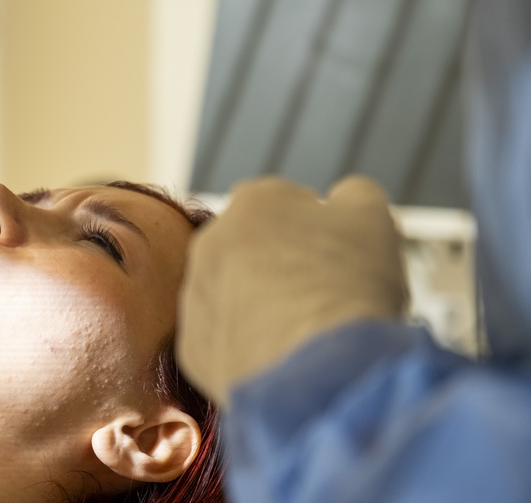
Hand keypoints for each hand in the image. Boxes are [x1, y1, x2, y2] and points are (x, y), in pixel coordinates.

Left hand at [176, 176, 408, 406]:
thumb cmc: (349, 288)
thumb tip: (341, 197)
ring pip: (233, 297)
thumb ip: (353, 195)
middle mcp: (210, 242)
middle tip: (321, 297)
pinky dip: (247, 349)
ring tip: (302, 333)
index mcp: (254, 200)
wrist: (321, 371)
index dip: (319, 234)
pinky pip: (223, 342)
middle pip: (254, 251)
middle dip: (281, 268)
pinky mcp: (191, 347)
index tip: (339, 260)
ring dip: (259, 308)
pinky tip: (280, 359)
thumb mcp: (373, 217)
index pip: (288, 207)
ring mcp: (195, 295)